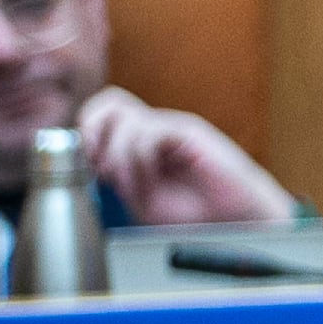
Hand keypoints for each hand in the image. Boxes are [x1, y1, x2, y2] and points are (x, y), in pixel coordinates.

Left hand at [74, 86, 285, 225]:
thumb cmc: (196, 216)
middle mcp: (155, 131)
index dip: (86, 135)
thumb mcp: (141, 200)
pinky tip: (148, 178)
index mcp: (140, 145)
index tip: (88, 167)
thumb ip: (117, 178)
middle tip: (96, 159)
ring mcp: (172, 128)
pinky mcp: (188, 131)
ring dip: (116, 153)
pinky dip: (138, 158)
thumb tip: (91, 161)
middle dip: (91, 128)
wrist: (236, 221)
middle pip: (109, 101)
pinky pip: (147, 131)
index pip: (102, 117)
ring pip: (124, 117)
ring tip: (127, 180)